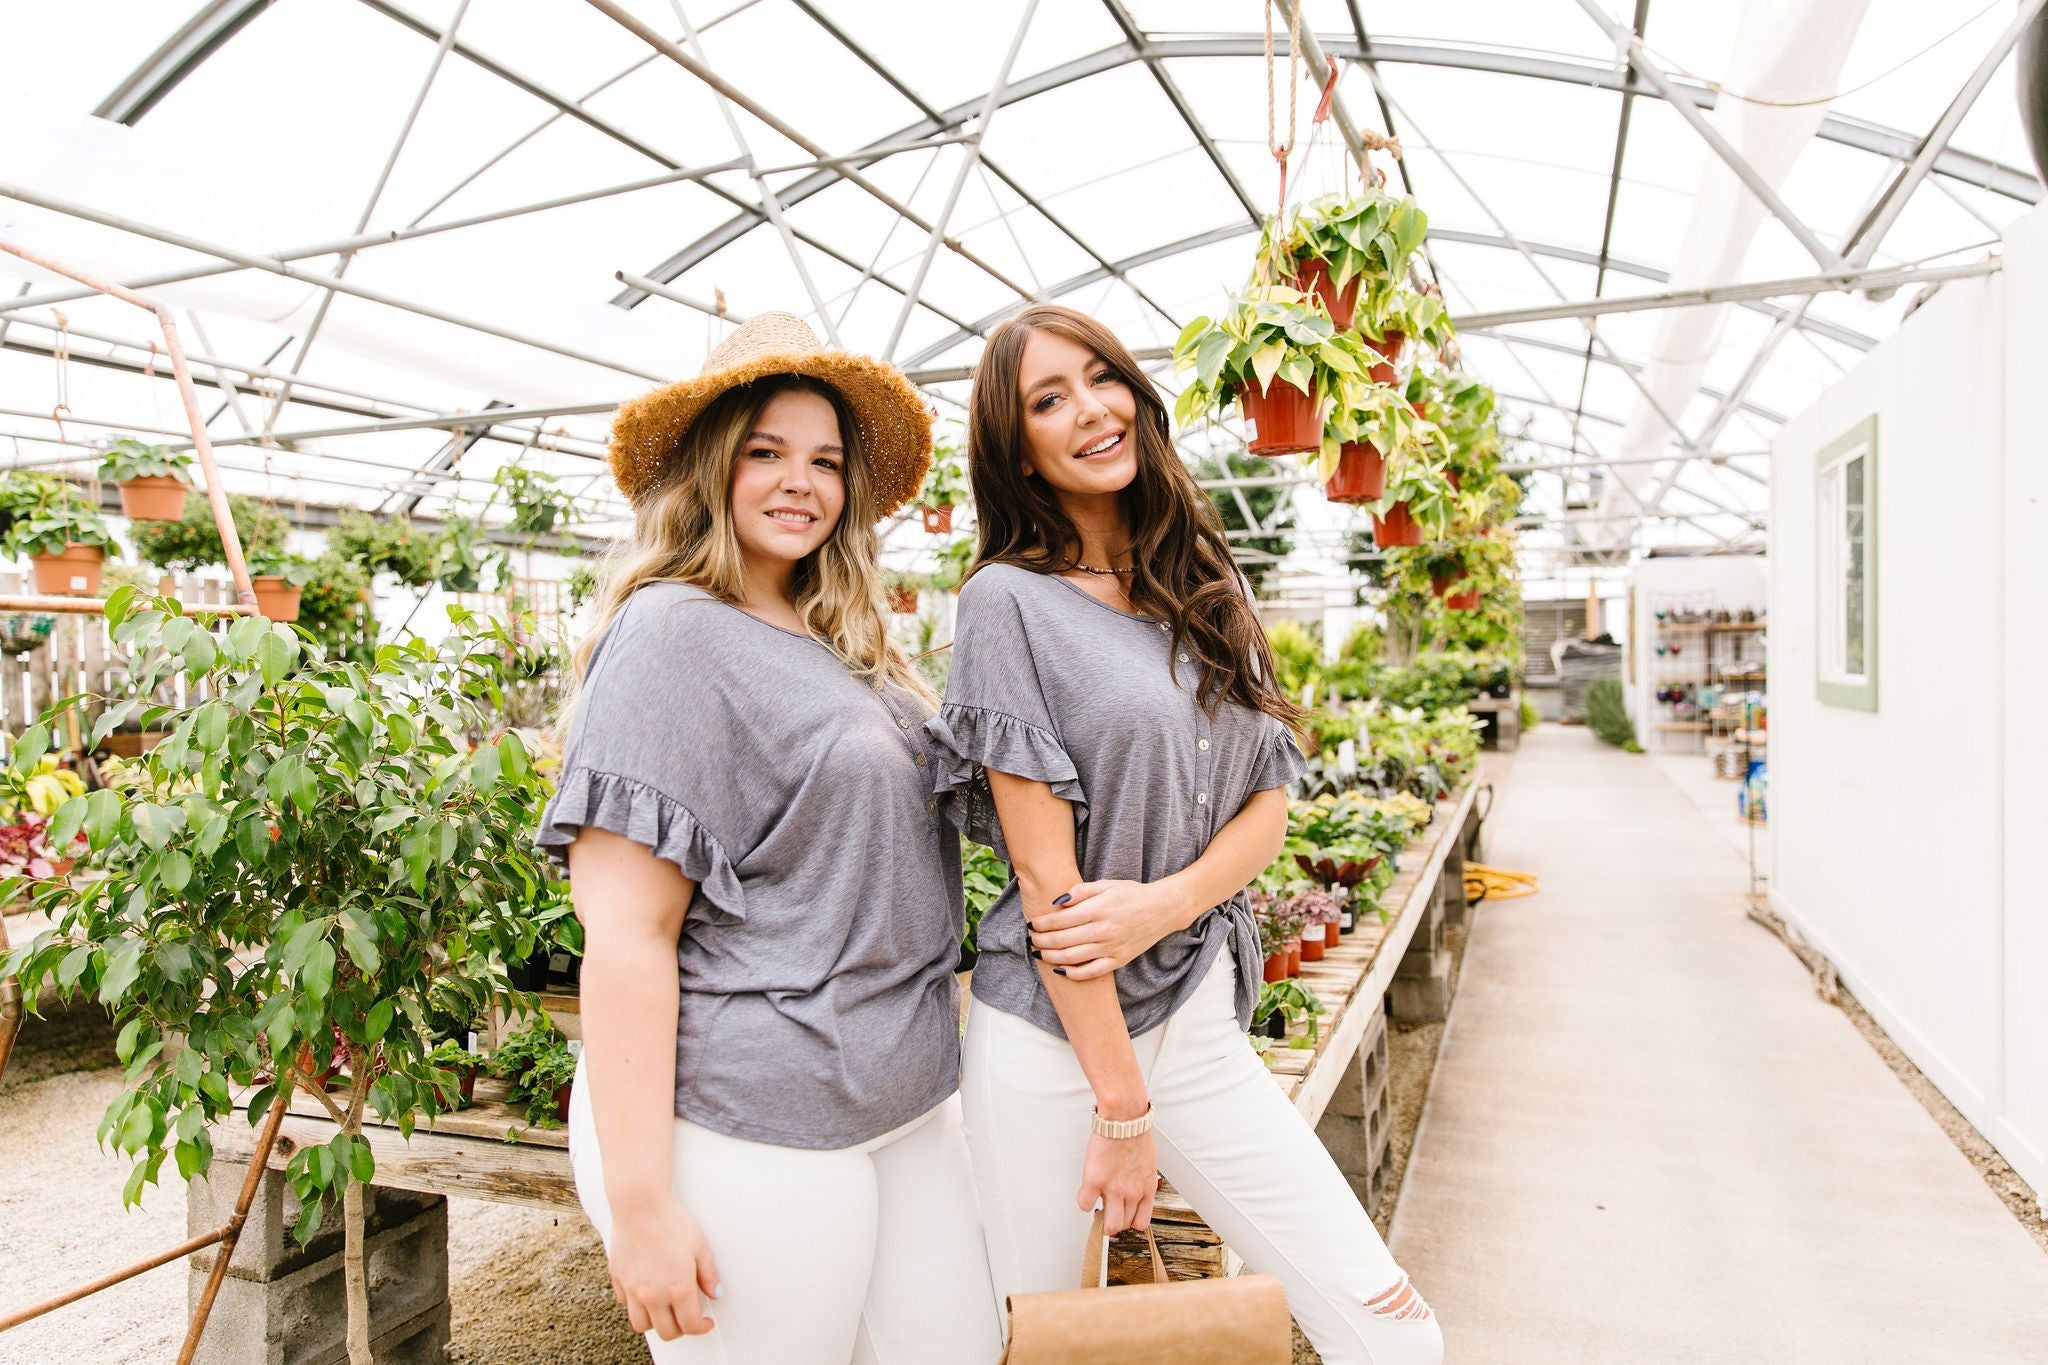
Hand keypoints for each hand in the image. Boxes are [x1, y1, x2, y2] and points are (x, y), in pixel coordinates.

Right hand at [608, 1195, 721, 1340]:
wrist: (640, 1205)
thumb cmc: (672, 1222)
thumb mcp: (700, 1247)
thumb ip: (709, 1275)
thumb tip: (715, 1293)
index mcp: (677, 1289)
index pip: (689, 1325)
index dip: (701, 1327)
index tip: (705, 1322)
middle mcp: (653, 1295)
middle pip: (666, 1332)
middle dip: (680, 1329)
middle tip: (687, 1317)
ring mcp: (633, 1289)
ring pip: (642, 1325)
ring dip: (656, 1322)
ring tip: (665, 1309)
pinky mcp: (618, 1279)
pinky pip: (626, 1304)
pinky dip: (636, 1304)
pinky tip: (646, 1291)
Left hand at [1030, 880, 1191, 980]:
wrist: (1162, 909)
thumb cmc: (1131, 894)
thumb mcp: (1106, 884)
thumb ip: (1081, 891)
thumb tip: (1057, 901)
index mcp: (1098, 909)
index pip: (1061, 920)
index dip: (1042, 924)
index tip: (1032, 924)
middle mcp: (1103, 930)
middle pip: (1063, 940)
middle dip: (1042, 941)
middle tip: (1031, 939)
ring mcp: (1111, 947)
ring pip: (1073, 957)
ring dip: (1052, 957)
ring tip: (1039, 953)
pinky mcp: (1119, 959)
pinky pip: (1093, 971)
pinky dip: (1074, 973)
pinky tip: (1061, 970)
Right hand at [1077, 1126, 1158, 1233]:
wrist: (1125, 1119)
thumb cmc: (1136, 1135)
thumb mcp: (1148, 1164)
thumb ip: (1141, 1181)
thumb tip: (1134, 1188)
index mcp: (1147, 1189)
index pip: (1140, 1222)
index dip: (1129, 1221)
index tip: (1123, 1216)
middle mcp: (1132, 1193)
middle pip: (1123, 1226)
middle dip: (1114, 1221)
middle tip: (1107, 1211)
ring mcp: (1113, 1189)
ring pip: (1108, 1225)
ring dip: (1101, 1219)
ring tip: (1097, 1207)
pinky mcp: (1094, 1181)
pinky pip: (1085, 1205)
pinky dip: (1084, 1202)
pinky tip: (1087, 1192)